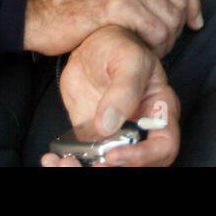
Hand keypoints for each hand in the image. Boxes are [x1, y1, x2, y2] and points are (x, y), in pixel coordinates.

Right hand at [24, 0, 202, 57]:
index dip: (193, 2)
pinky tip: (139, 49)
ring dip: (165, 40)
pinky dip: (153, 45)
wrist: (34, 11)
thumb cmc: (68, 0)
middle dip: (177, 26)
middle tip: (162, 43)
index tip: (193, 21)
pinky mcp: (117, 5)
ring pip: (170, 17)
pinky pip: (154, 29)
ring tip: (149, 48)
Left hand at [41, 25, 180, 166]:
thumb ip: (124, 89)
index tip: (113, 155)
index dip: (142, 158)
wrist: (91, 44)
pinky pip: (86, 161)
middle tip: (85, 164)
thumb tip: (108, 126)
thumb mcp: (128, 58)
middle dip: (111, 170)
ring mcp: (117, 135)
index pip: (164, 146)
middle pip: (137, 165)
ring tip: (63, 164)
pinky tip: (52, 160)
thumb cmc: (119, 45)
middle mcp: (141, 129)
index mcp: (160, 110)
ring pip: (109, 166)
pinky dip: (69, 165)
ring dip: (84, 170)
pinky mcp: (93, 137)